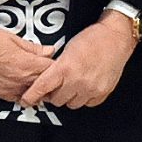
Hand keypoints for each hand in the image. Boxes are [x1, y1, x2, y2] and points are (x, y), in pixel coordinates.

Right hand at [0, 4, 54, 101]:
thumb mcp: (13, 38)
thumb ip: (34, 48)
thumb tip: (49, 51)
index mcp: (25, 65)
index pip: (51, 70)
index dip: (55, 65)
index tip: (56, 61)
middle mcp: (19, 80)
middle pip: (44, 85)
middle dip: (48, 78)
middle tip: (49, 70)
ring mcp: (8, 89)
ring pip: (32, 95)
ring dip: (36, 87)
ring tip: (35, 78)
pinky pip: (17, 98)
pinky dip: (22, 92)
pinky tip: (21, 83)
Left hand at [21, 14, 138, 110]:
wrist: (116, 37)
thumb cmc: (92, 39)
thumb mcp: (67, 49)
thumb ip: (56, 67)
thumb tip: (46, 82)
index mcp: (65, 68)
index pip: (42, 87)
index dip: (31, 96)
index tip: (25, 101)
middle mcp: (78, 81)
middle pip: (56, 100)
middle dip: (53, 94)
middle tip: (56, 86)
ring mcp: (91, 89)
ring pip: (71, 104)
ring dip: (69, 97)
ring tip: (73, 83)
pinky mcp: (102, 92)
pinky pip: (87, 104)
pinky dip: (84, 97)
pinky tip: (85, 86)